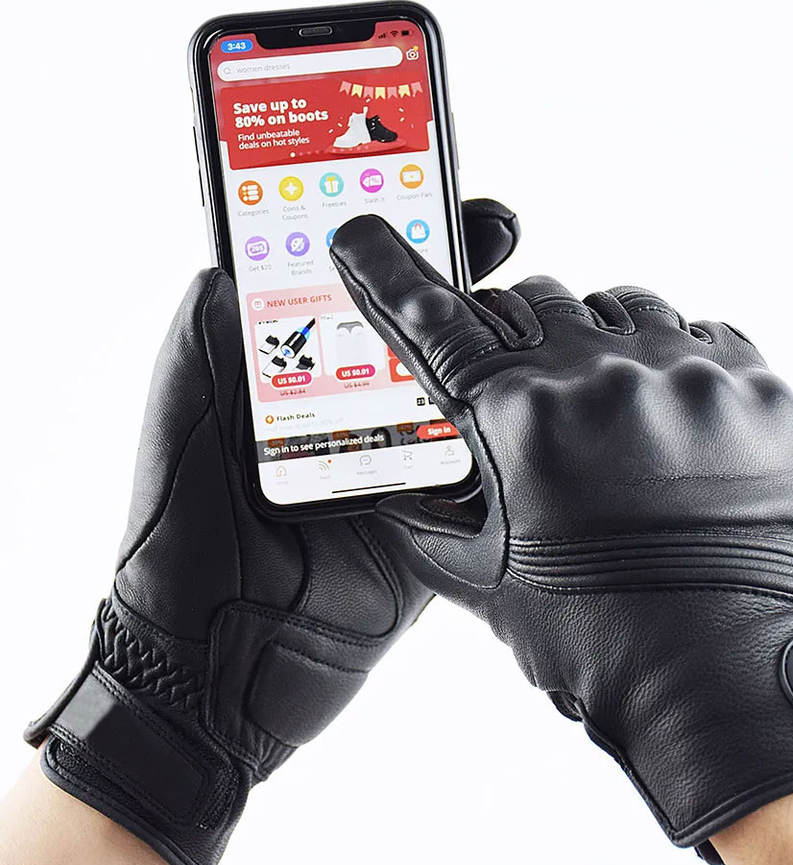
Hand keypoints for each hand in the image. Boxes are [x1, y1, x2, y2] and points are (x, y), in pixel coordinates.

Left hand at [24, 198, 518, 864]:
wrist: (215, 658)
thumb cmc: (184, 517)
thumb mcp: (191, 393)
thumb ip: (225, 315)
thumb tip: (269, 236)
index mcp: (302, 368)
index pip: (368, 284)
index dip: (413, 238)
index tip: (461, 205)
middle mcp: (356, 406)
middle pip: (425, 330)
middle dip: (466, 286)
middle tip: (503, 245)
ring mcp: (398, 461)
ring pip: (462, 392)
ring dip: (495, 359)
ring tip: (530, 318)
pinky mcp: (433, 519)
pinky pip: (482, 470)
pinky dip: (506, 440)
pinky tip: (535, 406)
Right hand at [330, 215, 792, 862]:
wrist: (723, 673)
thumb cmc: (594, 635)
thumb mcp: (482, 578)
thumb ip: (423, 514)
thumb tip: (391, 482)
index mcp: (520, 418)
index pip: (435, 322)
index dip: (387, 276)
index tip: (360, 234)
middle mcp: (600, 376)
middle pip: (528, 305)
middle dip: (512, 343)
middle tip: (524, 400)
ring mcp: (685, 373)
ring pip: (615, 307)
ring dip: (594, 345)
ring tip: (605, 413)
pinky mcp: (754, 386)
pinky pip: (694, 336)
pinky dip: (667, 365)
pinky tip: (666, 423)